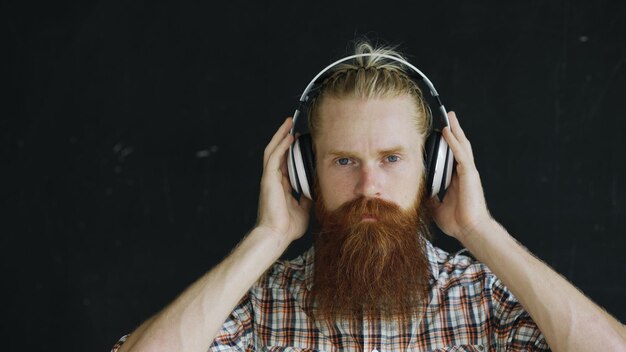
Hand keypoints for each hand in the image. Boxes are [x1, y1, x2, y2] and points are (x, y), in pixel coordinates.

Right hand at [256, 117, 311, 244]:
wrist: (277, 235)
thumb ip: (307, 198)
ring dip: (280, 135)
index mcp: (280, 186)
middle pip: (277, 152)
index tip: (299, 141)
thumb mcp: (303, 209)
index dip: (291, 150)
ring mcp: (270, 178)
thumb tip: (314, 191)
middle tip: (292, 125)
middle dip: (284, 137)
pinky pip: (274, 157)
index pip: (285, 162)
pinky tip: (289, 136)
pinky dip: (281, 145)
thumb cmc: (287, 227)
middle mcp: (273, 180)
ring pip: (273, 150)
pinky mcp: (269, 179)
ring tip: (288, 123)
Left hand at [428, 111, 491, 241]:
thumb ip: (430, 198)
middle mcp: (464, 174)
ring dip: (455, 130)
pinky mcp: (469, 174)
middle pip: (458, 147)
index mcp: (457, 181)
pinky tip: (448, 131)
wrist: (469, 231)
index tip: (438, 134)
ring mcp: (468, 173)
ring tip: (450, 117)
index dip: (446, 145)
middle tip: (447, 117)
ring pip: (461, 146)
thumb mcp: (436, 207)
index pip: (451, 157)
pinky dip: (453, 142)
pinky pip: (460, 154)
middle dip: (453, 131)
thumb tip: (421, 193)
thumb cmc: (457, 222)